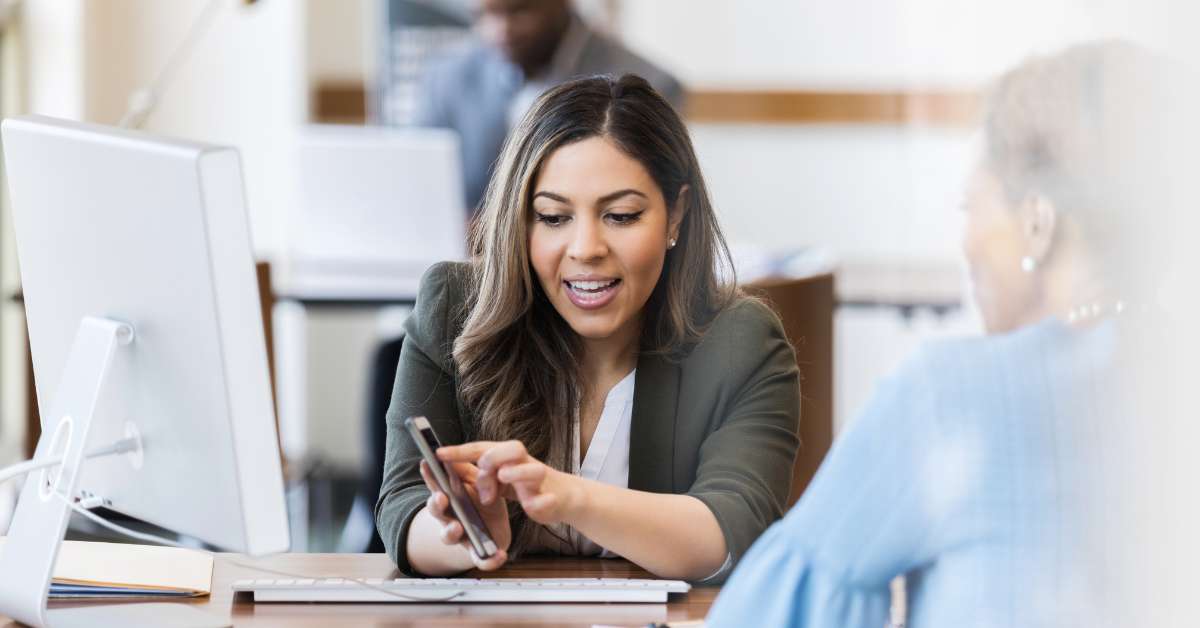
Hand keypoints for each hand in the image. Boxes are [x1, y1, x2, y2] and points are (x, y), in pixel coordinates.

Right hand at [418, 459, 510, 569]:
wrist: (494, 526)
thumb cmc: (482, 499)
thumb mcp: (476, 482)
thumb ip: (465, 471)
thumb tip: (453, 454)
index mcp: (450, 497)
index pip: (435, 485)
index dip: (429, 476)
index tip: (426, 464)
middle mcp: (450, 517)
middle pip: (437, 511)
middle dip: (436, 504)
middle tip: (441, 498)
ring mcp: (461, 535)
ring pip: (448, 536)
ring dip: (450, 532)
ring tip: (458, 528)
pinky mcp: (477, 551)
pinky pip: (480, 560)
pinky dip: (489, 560)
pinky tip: (500, 555)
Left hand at [437, 440, 582, 525]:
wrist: (562, 497)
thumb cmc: (526, 485)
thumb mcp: (500, 478)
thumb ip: (480, 475)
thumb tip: (451, 471)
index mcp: (508, 458)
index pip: (482, 449)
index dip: (461, 451)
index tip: (439, 453)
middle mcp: (524, 464)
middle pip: (513, 449)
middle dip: (493, 460)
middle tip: (481, 477)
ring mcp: (539, 481)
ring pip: (534, 470)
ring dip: (518, 472)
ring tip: (504, 477)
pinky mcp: (551, 499)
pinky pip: (548, 499)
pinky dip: (541, 502)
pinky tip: (532, 506)